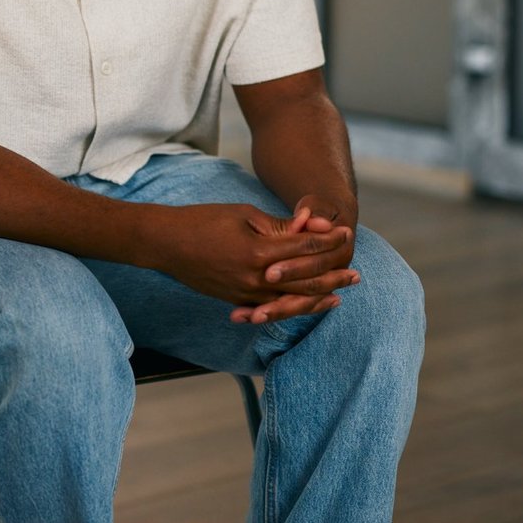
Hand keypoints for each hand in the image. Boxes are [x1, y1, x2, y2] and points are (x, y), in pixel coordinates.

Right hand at [151, 203, 358, 323]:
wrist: (167, 244)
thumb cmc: (204, 221)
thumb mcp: (244, 215)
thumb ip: (280, 227)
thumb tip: (311, 228)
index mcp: (260, 251)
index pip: (305, 247)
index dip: (328, 240)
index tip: (346, 234)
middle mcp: (256, 278)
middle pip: (306, 280)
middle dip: (333, 275)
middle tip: (355, 274)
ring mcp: (246, 294)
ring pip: (293, 301)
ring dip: (319, 297)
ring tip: (340, 294)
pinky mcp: (237, 300)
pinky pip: (272, 308)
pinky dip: (293, 307)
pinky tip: (308, 305)